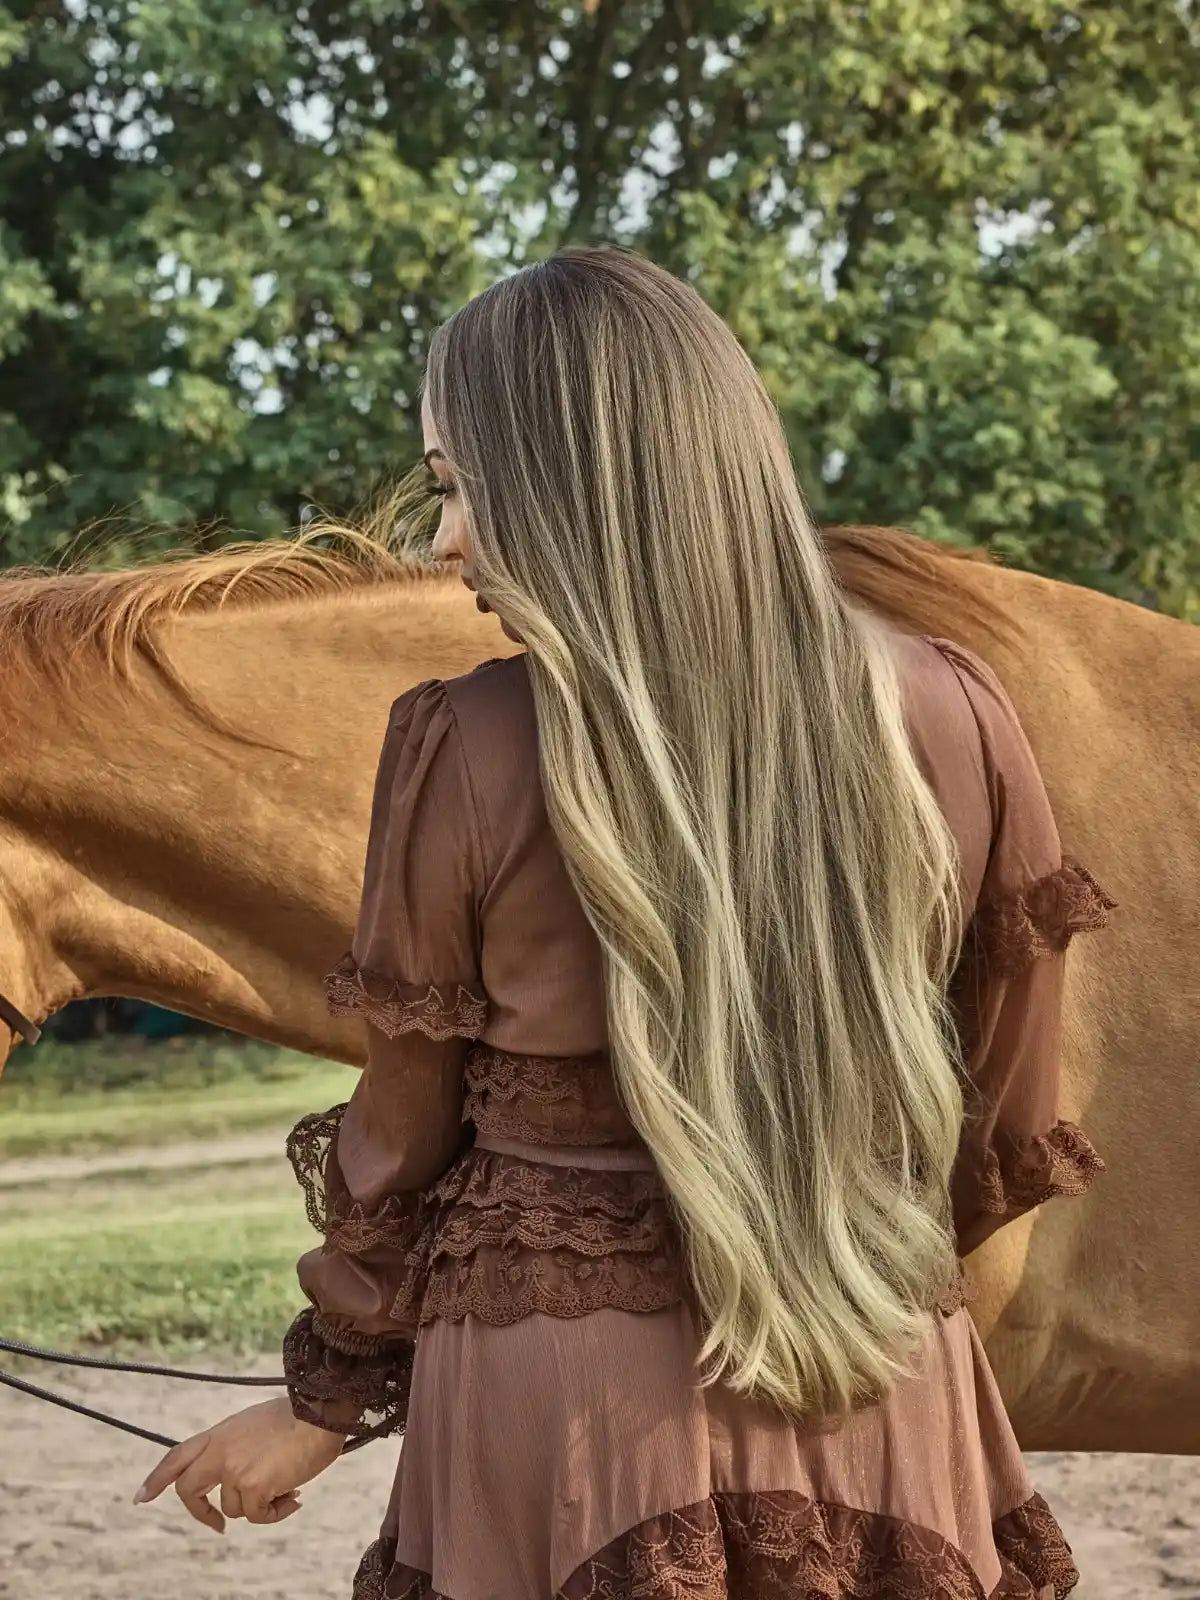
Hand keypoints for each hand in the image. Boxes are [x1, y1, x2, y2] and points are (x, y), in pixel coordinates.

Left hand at [133, 1397, 344, 1532]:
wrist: (318, 1414)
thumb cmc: (298, 1417)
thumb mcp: (255, 1425)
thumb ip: (237, 1446)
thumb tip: (240, 1478)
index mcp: (220, 1433)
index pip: (177, 1455)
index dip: (157, 1478)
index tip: (141, 1498)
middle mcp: (220, 1451)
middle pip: (189, 1489)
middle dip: (202, 1513)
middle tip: (218, 1526)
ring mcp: (234, 1469)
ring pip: (234, 1508)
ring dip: (260, 1506)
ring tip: (287, 1490)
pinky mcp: (252, 1486)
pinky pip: (258, 1516)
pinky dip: (276, 1512)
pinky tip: (294, 1497)